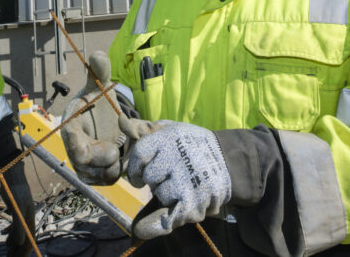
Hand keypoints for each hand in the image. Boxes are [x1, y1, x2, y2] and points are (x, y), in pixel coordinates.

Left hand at [3, 163, 36, 256]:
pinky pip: (17, 231)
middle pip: (25, 242)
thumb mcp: (16, 208)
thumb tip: (19, 243)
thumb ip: (18, 225)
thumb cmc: (14, 190)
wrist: (12, 175)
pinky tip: (8, 244)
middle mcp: (27, 220)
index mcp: (29, 220)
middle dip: (18, 253)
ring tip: (9, 256)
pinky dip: (12, 240)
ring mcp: (22, 217)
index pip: (28, 242)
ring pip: (20, 237)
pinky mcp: (17, 213)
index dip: (22, 254)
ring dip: (15, 248)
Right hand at [60, 51, 125, 184]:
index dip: (77, 145)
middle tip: (117, 148)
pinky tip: (120, 157)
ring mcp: (81, 165)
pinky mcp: (92, 176)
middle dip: (105, 157)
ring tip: (120, 149)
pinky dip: (118, 171)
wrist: (101, 124)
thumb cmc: (97, 105)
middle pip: (85, 164)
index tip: (88, 147)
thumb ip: (98, 72)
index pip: (70, 140)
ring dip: (115, 165)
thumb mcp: (99, 88)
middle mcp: (73, 148)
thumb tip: (97, 55)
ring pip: (99, 175)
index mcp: (71, 126)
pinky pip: (106, 181)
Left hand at [125, 121, 231, 239]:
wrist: (228, 160)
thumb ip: (144, 129)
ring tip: (182, 185)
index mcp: (170, 137)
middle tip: (171, 175)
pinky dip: (156, 226)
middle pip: (150, 177)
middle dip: (156, 179)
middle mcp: (178, 157)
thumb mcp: (171, 130)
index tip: (140, 174)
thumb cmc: (191, 145)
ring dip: (167, 195)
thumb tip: (121, 121)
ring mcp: (186, 181)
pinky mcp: (194, 203)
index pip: (140, 153)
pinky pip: (167, 220)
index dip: (136, 167)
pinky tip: (144, 229)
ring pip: (160, 195)